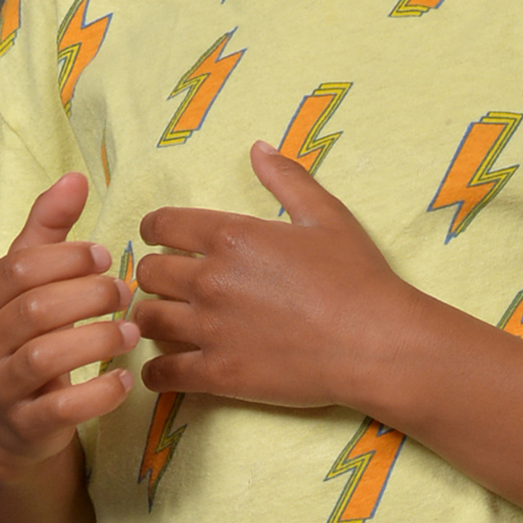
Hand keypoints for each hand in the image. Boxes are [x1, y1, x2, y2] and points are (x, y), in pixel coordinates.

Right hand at [0, 172, 139, 482]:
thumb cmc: (24, 339)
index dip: (67, 258)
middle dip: (89, 295)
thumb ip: (47, 231)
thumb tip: (74, 178)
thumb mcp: (27, 284)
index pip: (21, 268)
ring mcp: (1, 387)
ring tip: (132, 331)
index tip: (104, 256)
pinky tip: (124, 378)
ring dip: (99, 339)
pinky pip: (64, 409)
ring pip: (47, 357)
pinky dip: (99, 392)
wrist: (5, 426)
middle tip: (125, 291)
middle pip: (36, 309)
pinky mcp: (26, 425)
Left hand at [131, 143, 420, 408]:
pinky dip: (155, 372)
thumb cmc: (357, 277)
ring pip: (146, 320)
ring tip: (163, 323)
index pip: (162, 225)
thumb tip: (258, 148)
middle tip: (167, 284)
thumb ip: (286, 179)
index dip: (153, 229)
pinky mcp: (218, 374)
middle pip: (148, 273)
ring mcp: (210, 329)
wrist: (376, 343)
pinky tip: (163, 370)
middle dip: (153, 275)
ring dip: (149, 319)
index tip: (157, 237)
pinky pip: (161, 373)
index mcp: (231, 236)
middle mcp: (210, 280)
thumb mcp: (326, 215)